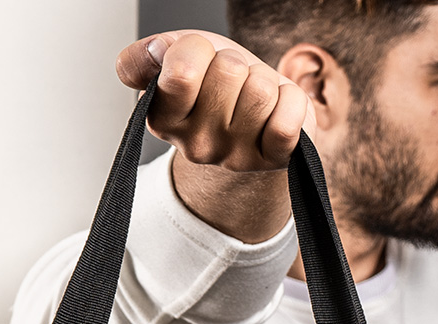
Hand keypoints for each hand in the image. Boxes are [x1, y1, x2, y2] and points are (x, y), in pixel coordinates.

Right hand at [116, 30, 313, 171]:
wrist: (253, 117)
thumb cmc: (215, 84)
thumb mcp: (175, 58)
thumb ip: (146, 55)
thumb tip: (154, 53)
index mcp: (163, 119)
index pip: (182, 70)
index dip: (197, 49)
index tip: (200, 60)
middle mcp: (195, 146)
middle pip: (229, 71)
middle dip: (235, 65)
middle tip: (232, 83)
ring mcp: (235, 159)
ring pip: (260, 91)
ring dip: (263, 81)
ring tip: (252, 97)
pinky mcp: (273, 161)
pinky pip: (288, 119)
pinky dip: (291, 102)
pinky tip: (277, 111)